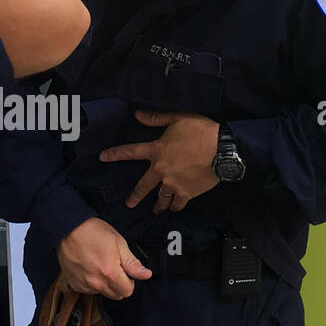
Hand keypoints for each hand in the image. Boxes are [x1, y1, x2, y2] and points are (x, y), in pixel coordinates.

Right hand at [55, 217, 151, 299]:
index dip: (130, 281)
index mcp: (110, 274)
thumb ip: (133, 263)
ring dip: (105, 284)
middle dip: (119, 284)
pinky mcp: (74, 284)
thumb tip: (146, 275)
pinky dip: (92, 283)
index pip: (128, 292)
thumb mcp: (119, 243)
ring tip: (100, 264)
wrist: (67, 228)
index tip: (125, 270)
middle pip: (116, 295)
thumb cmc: (93, 232)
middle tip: (114, 267)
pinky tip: (89, 267)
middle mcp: (96, 283)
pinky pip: (88, 290)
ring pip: (102, 293)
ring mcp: (84, 285)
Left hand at [99, 111, 219, 213]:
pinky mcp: (187, 192)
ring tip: (156, 210)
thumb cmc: (201, 131)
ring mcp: (173, 184)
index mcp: (156, 151)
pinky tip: (175, 209)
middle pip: (142, 186)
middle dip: (135, 196)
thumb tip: (137, 115)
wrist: (223, 149)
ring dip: (158, 205)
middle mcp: (161, 170)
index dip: (114, 154)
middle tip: (129, 204)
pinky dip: (176, 207)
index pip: (130, 152)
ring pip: (161, 198)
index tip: (102, 158)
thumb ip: (156, 119)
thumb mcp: (177, 118)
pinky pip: (178, 203)